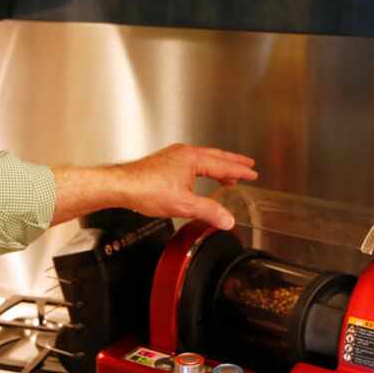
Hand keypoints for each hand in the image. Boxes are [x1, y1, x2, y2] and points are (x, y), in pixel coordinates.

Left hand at [51, 144, 256, 228]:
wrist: (121, 186)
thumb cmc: (146, 189)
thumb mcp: (183, 205)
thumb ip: (208, 212)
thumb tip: (227, 219)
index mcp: (192, 158)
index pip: (223, 164)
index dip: (240, 170)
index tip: (252, 172)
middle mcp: (183, 153)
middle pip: (215, 156)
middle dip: (232, 162)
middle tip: (246, 164)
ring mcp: (173, 156)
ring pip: (202, 159)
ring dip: (217, 166)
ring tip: (227, 176)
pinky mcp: (164, 163)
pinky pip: (191, 162)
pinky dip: (203, 169)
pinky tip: (199, 179)